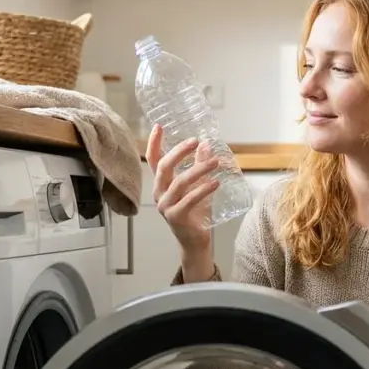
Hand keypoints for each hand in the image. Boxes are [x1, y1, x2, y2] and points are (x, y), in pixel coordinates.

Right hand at [145, 124, 221, 255]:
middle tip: (195, 141)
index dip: (154, 143)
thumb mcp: (198, 186)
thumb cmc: (195, 213)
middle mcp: (159, 193)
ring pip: (179, 182)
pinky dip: (203, 190)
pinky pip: (190, 200)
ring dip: (198, 169)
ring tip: (215, 161)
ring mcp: (165, 206)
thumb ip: (199, 167)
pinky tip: (216, 183)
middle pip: (164, 167)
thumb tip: (207, 145)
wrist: (195, 241)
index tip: (159, 126)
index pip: (153, 160)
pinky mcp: (175, 217)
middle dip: (179, 151)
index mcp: (161, 184)